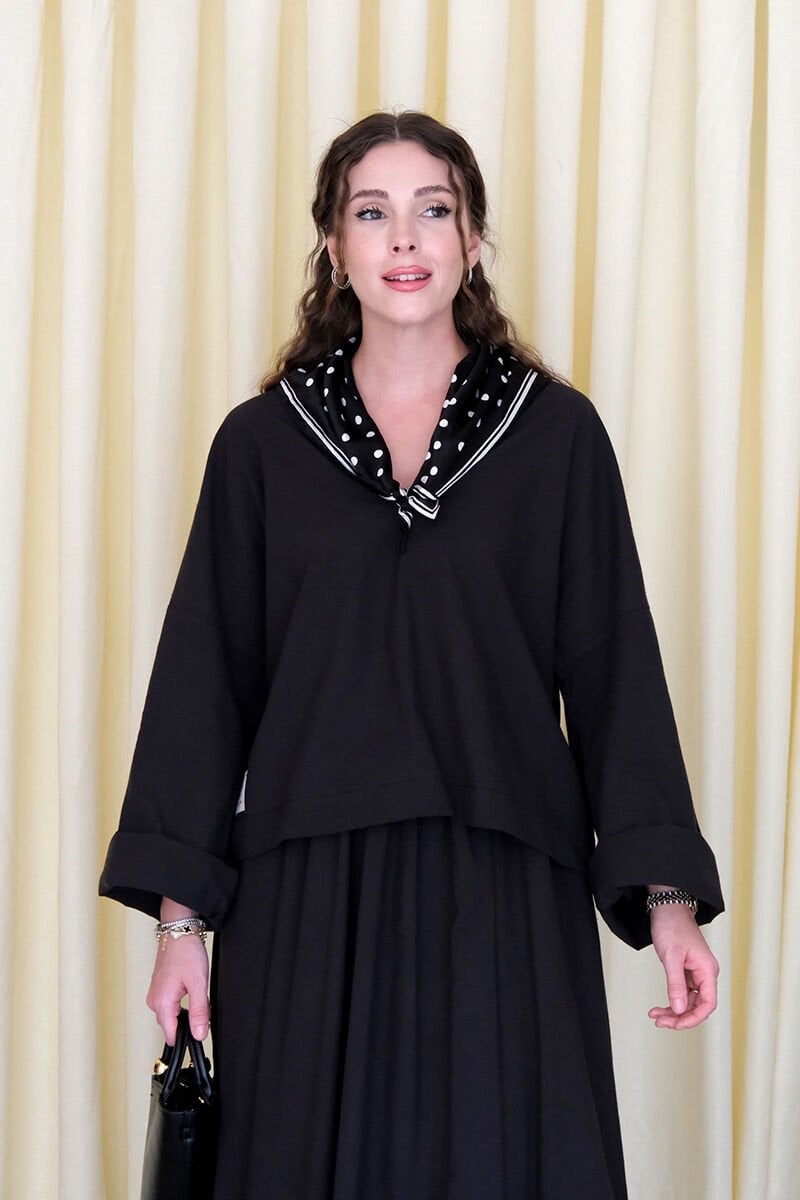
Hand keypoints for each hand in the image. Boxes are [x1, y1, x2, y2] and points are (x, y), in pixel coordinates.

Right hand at [146, 933, 209, 1044]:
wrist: (179, 930)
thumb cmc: (186, 952)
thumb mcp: (198, 983)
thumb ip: (199, 1012)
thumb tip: (199, 1034)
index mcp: (162, 1003)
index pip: (171, 1036)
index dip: (187, 1038)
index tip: (198, 1033)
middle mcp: (154, 1001)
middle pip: (172, 1026)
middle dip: (189, 1022)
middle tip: (204, 1007)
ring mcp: (155, 994)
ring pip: (172, 1014)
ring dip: (186, 1011)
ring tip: (197, 993)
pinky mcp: (159, 988)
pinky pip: (170, 1004)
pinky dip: (182, 1002)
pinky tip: (191, 989)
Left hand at [648, 905, 718, 1029]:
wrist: (667, 909)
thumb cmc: (672, 927)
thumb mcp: (671, 957)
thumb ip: (676, 984)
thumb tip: (679, 1009)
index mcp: (707, 970)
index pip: (708, 1004)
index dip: (693, 1018)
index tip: (676, 1024)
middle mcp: (705, 974)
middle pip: (698, 1006)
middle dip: (680, 1017)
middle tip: (660, 1022)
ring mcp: (696, 974)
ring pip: (689, 1002)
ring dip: (673, 1011)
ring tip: (656, 1016)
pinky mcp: (687, 972)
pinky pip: (683, 994)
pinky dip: (672, 1001)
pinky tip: (660, 1007)